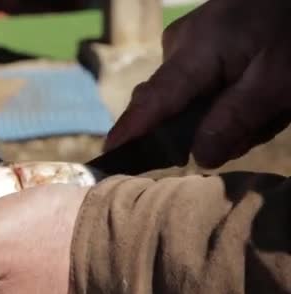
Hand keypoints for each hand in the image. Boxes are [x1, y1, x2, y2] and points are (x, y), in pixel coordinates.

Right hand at [105, 0, 290, 167]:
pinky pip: (197, 87)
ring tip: (266, 106)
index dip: (131, 129)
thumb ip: (236, 120)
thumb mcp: (278, 81)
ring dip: (223, 115)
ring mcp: (185, 44)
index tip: (109, 153)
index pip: (154, 100)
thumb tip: (198, 157)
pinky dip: (224, 99)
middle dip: (207, 128)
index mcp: (195, 52)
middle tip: (259, 125)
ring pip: (188, 101)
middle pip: (171, 107)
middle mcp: (178, 47)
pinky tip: (253, 94)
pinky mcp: (196, 46)